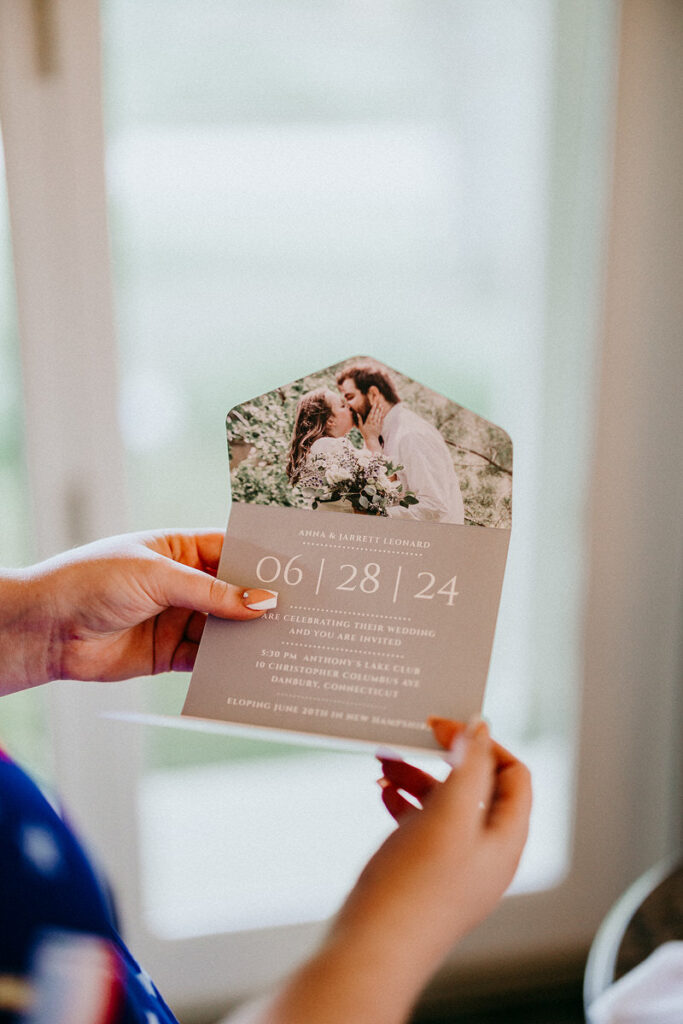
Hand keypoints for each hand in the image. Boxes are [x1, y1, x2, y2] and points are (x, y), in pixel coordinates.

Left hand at [0, 531, 274, 693]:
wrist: (46, 628)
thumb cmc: (92, 581)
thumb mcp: (158, 577)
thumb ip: (212, 593)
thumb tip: (263, 602)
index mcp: (179, 549)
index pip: (231, 551)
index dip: (262, 563)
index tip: (296, 574)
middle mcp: (182, 583)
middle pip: (233, 593)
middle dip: (262, 603)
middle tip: (301, 613)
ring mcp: (178, 618)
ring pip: (225, 628)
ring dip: (249, 636)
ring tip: (283, 643)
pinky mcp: (170, 653)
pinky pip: (207, 658)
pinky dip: (227, 664)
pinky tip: (250, 668)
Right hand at [260, 718, 530, 1023]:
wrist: (371, 952)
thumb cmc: (414, 887)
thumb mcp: (448, 815)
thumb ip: (470, 767)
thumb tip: (481, 726)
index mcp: (504, 841)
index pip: (514, 776)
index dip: (484, 744)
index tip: (445, 727)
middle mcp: (485, 854)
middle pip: (477, 787)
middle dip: (443, 757)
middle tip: (413, 736)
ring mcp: (454, 867)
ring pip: (444, 805)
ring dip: (417, 776)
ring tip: (384, 762)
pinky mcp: (424, 876)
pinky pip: (421, 826)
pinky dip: (404, 802)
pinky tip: (381, 792)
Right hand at [359, 398, 384, 452]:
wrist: (371, 440)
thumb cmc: (365, 433)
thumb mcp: (361, 427)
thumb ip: (359, 420)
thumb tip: (358, 414)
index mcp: (368, 422)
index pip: (371, 413)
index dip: (373, 408)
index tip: (375, 404)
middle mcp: (373, 422)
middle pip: (376, 414)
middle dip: (378, 408)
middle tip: (379, 403)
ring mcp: (377, 424)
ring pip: (379, 416)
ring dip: (381, 411)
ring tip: (382, 407)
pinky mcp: (380, 427)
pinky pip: (382, 420)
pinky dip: (382, 416)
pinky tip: (383, 413)